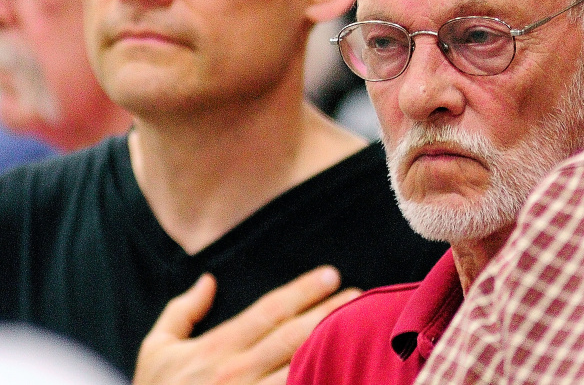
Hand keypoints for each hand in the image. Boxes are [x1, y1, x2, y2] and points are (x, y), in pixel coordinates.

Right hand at [133, 266, 360, 384]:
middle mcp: (235, 373)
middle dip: (329, 313)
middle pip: (293, 336)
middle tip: (361, 296)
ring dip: (330, 350)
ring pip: (299, 371)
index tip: (331, 274)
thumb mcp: (156, 352)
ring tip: (361, 332)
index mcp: (215, 349)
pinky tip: (344, 376)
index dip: (303, 291)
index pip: (269, 310)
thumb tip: (208, 279)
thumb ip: (181, 313)